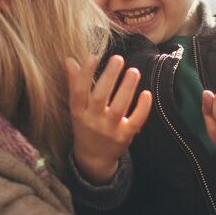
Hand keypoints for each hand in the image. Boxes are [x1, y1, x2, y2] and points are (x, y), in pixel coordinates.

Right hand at [65, 54, 151, 184]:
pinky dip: (142, 108)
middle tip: (118, 58)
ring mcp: (109, 130)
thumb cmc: (85, 124)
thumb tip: (69, 59)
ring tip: (134, 71)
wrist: (94, 158)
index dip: (84, 74)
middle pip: (100, 97)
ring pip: (119, 107)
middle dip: (109, 77)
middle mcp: (92, 121)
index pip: (79, 91)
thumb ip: (74, 83)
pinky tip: (146, 93)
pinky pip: (135, 121)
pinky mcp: (125, 137)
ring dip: (127, 88)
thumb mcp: (76, 107)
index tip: (93, 56)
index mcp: (78, 112)